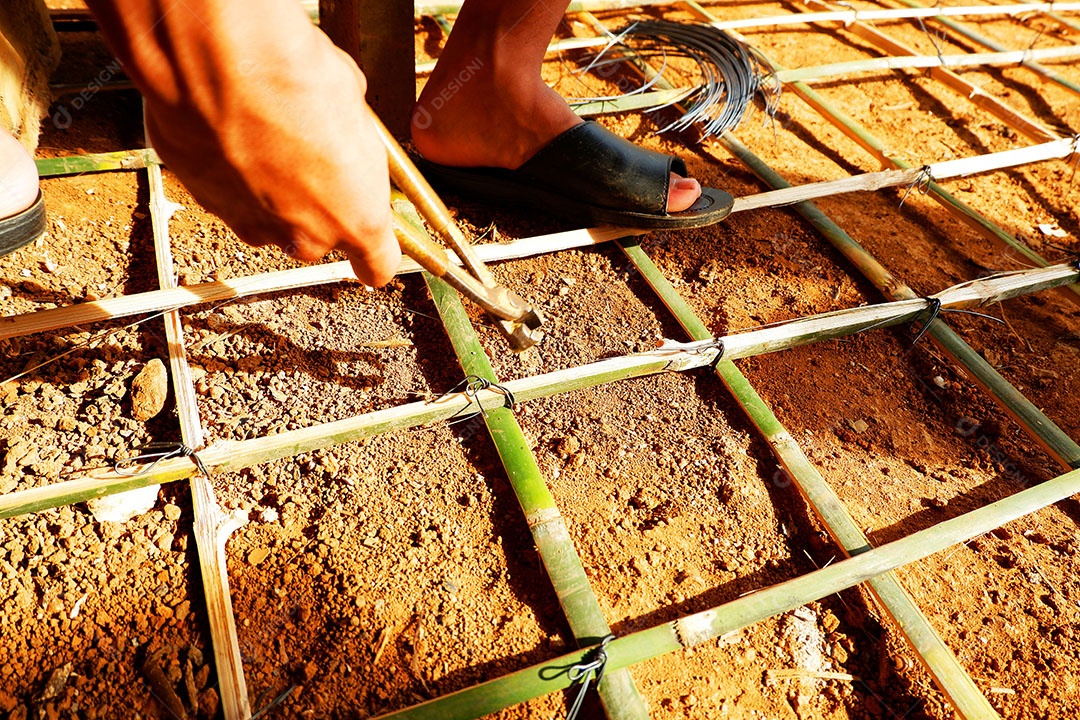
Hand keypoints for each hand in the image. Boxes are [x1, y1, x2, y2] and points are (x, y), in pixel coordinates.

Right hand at [86, 0, 400, 285]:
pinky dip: (226, 168)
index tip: (370, 243)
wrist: (219, 60)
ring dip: (267, 188)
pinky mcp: (205, 201)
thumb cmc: (297, 78)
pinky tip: (227, 128)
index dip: (374, 255)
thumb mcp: (352, 103)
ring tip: (262, 135)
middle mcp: (304, 235)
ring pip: (268, 218)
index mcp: (357, 218)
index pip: (377, 265)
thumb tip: (342, 119)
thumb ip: (352, 135)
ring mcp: (251, 222)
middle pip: (316, 238)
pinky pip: (224, 192)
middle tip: (307, 156)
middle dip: (314, 207)